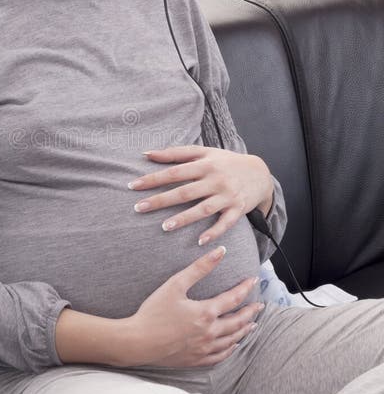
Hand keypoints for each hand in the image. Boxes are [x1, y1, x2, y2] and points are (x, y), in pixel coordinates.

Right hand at [125, 246, 263, 368]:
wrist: (137, 342)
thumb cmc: (153, 312)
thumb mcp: (175, 285)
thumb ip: (200, 268)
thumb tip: (220, 251)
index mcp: (206, 313)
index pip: (233, 298)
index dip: (245, 288)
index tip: (254, 280)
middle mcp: (209, 333)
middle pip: (237, 321)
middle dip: (250, 312)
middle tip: (260, 305)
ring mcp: (204, 349)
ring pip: (232, 340)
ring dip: (244, 331)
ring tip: (252, 324)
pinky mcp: (196, 360)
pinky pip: (220, 356)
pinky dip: (230, 349)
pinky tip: (233, 345)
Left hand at [128, 145, 273, 246]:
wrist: (260, 172)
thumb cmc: (225, 162)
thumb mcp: (204, 152)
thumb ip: (176, 153)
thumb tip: (146, 153)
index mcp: (205, 164)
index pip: (174, 172)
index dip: (153, 179)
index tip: (133, 186)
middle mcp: (216, 180)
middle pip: (185, 192)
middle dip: (161, 200)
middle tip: (138, 208)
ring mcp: (227, 196)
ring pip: (203, 209)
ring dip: (184, 218)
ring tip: (164, 227)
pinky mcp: (238, 210)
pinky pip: (225, 223)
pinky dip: (214, 232)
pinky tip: (200, 241)